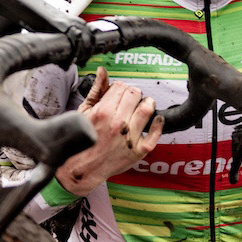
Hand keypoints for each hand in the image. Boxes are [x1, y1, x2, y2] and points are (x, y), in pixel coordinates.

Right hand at [55, 67, 163, 196]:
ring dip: (147, 103)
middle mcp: (117, 124)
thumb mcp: (84, 113)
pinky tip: (155, 120)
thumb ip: (96, 91)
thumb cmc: (83, 141)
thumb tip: (102, 72)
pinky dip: (158, 123)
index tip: (119, 94)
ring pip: (147, 108)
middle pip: (135, 94)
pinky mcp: (138, 150)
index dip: (120, 88)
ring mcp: (129, 137)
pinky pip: (156, 132)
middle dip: (133, 94)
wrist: (82, 169)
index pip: (120, 86)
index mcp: (102, 112)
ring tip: (143, 106)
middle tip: (130, 100)